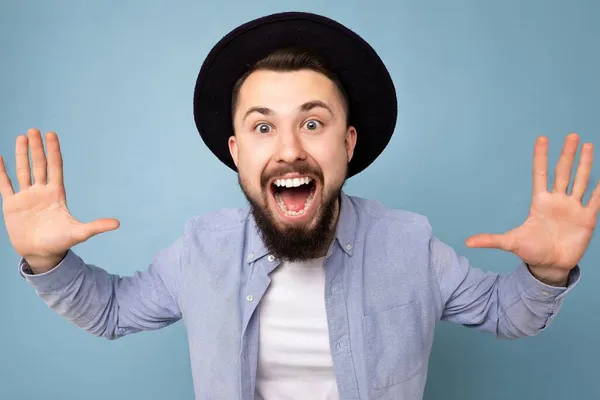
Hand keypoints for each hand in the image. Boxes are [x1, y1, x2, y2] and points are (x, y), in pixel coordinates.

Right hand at [0, 128, 119, 272]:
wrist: (41, 254)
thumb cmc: (61, 242)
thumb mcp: (79, 233)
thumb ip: (96, 226)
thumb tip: (118, 224)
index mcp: (57, 194)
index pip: (55, 167)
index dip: (53, 151)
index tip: (51, 134)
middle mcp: (41, 191)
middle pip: (39, 165)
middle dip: (37, 148)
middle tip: (33, 130)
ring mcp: (26, 197)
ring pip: (23, 171)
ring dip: (22, 154)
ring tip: (21, 137)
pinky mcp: (12, 205)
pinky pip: (5, 184)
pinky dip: (1, 172)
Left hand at [465, 133, 598, 285]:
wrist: (550, 266)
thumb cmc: (530, 251)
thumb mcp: (510, 243)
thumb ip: (490, 240)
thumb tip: (467, 242)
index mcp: (540, 201)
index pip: (540, 173)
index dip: (541, 156)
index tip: (542, 138)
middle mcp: (557, 200)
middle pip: (563, 172)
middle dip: (567, 154)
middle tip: (571, 135)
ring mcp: (572, 207)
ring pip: (581, 180)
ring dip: (585, 163)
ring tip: (588, 145)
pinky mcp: (587, 218)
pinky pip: (596, 199)